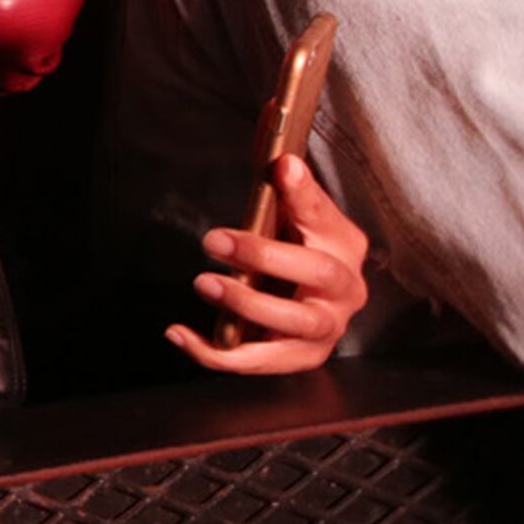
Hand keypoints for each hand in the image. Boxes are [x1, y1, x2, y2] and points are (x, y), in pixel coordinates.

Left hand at [170, 154, 372, 374]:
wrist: (316, 292)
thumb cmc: (301, 245)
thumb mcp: (298, 214)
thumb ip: (291, 191)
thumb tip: (284, 163)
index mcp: (344, 246)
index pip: (325, 216)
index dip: (304, 194)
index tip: (282, 166)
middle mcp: (345, 291)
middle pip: (317, 276)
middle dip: (264, 257)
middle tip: (214, 240)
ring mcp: (325, 329)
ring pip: (293, 326)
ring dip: (245, 307)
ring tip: (204, 284)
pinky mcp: (298, 356)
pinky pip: (256, 361)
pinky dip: (215, 352)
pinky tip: (179, 334)